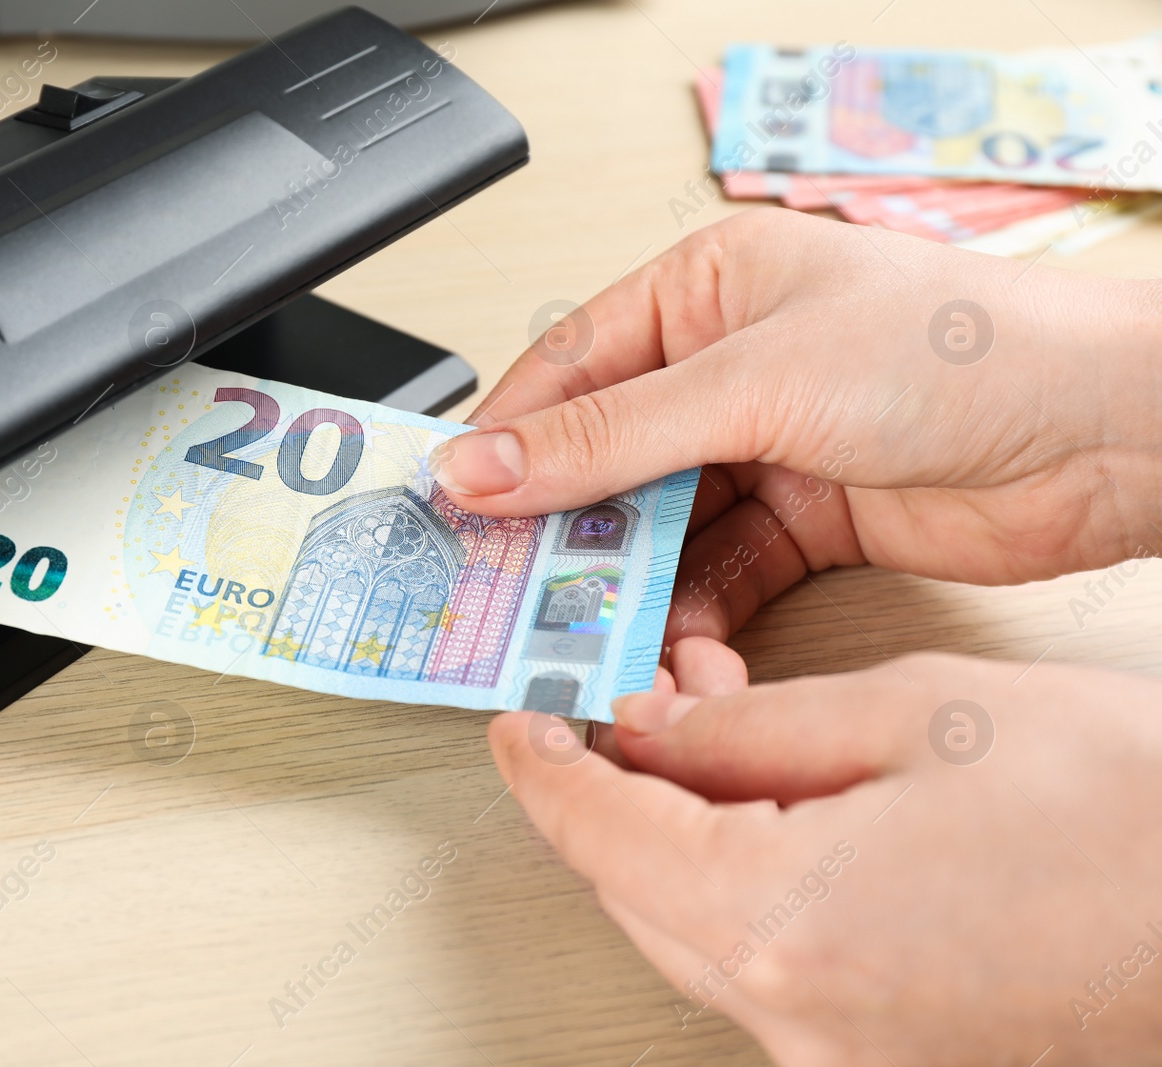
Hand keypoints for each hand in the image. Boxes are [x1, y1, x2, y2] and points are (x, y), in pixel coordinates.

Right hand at [431, 210, 1161, 684]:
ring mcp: (766, 448)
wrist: (1111, 433)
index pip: (567, 370)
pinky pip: (717, 578)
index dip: (504, 444)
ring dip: (628, 592)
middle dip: (563, 534)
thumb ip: (609, 436)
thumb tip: (482, 463)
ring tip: (598, 641)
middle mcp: (727, 368)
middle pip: (603, 461)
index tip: (451, 512)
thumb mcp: (755, 382)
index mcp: (704, 290)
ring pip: (656, 532)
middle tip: (513, 598)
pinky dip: (693, 622)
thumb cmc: (961, 350)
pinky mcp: (807, 523)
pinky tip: (680, 653)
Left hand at [489, 655, 1161, 1065]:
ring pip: (691, 927)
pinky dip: (739, 884)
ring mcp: (840, 1050)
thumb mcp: (915, 713)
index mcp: (781, 920)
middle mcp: (796, 1013)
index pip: (597, 834)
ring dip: (676, 834)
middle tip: (628, 705)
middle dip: (612, 789)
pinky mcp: (883, 1054)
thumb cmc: (1131, 821)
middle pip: (630, 889)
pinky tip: (775, 815)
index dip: (542, 764)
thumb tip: (652, 730)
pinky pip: (763, 963)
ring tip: (717, 736)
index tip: (519, 722)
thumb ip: (751, 726)